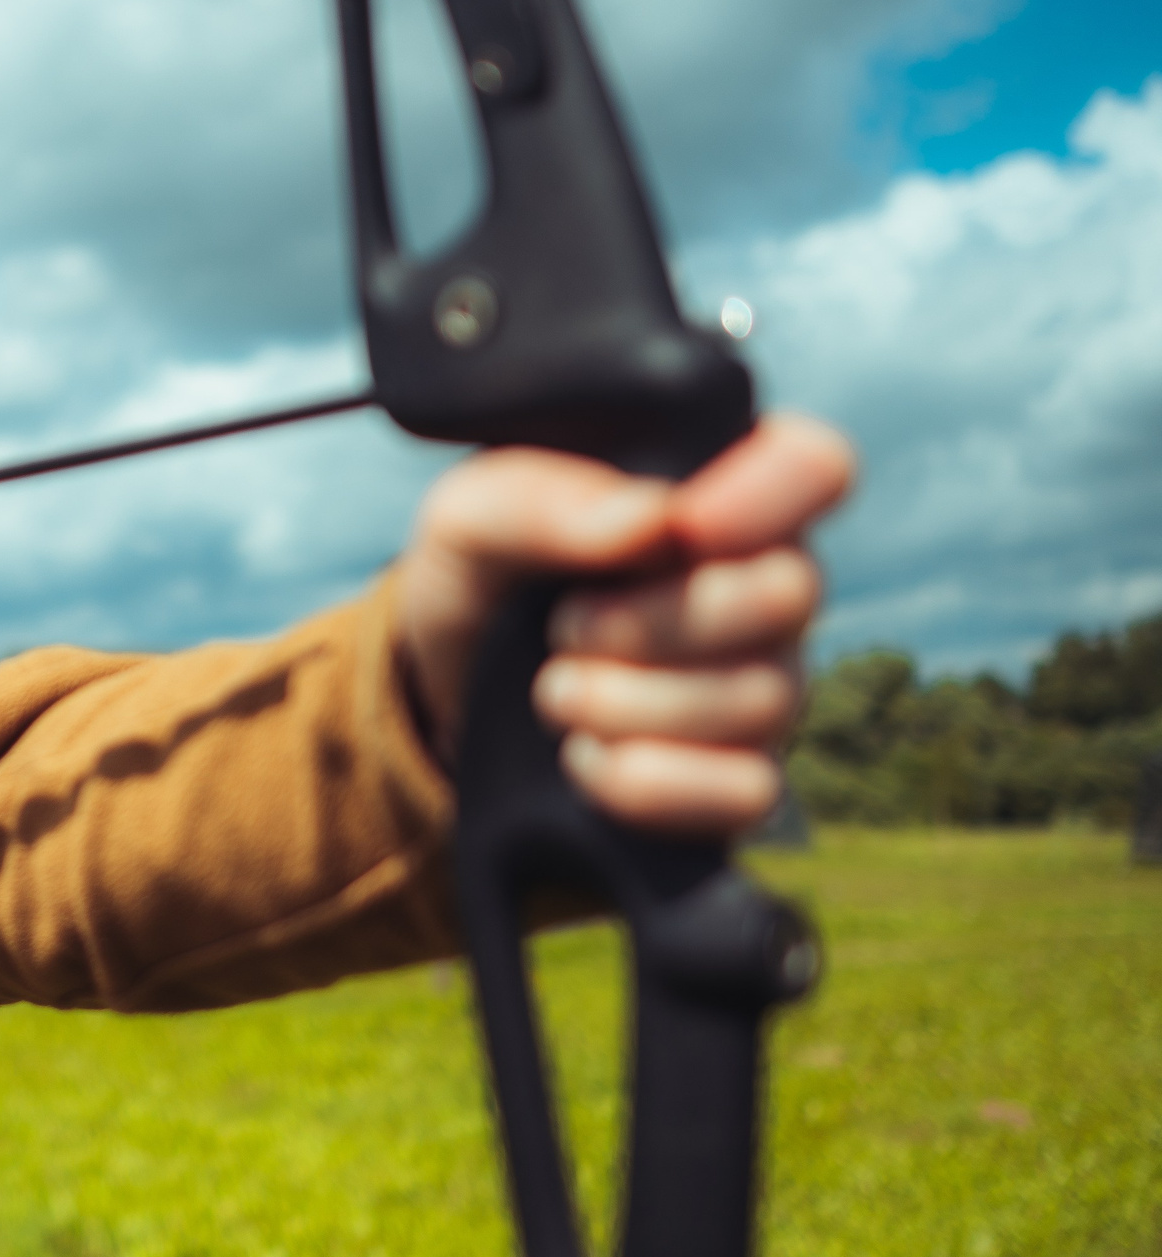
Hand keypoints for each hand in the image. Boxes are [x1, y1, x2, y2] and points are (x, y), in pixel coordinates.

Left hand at [394, 413, 855, 836]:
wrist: (441, 695)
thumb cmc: (483, 576)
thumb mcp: (469, 519)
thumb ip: (540, 501)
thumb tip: (653, 518)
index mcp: (717, 493)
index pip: (816, 466)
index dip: (768, 493)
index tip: (681, 523)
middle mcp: (764, 586)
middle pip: (791, 595)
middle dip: (657, 621)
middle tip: (563, 624)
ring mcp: (764, 686)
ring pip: (764, 700)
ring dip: (627, 702)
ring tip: (553, 688)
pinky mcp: (740, 780)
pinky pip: (749, 791)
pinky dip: (647, 781)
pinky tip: (583, 757)